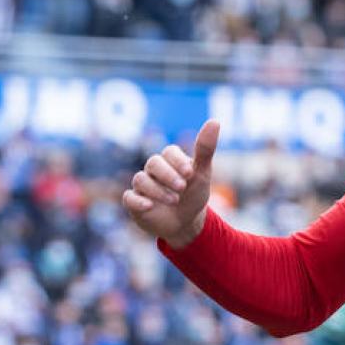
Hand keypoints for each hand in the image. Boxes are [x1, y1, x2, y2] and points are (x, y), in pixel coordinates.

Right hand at [123, 119, 219, 248]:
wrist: (186, 223)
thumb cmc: (193, 194)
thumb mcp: (202, 173)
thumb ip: (205, 149)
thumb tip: (215, 121)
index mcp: (170, 160)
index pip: (169, 152)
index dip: (178, 161)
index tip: (190, 173)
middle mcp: (154, 171)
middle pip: (153, 163)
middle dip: (167, 175)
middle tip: (182, 187)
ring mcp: (143, 186)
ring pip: (141, 180)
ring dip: (157, 190)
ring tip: (175, 201)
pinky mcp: (134, 202)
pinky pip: (129, 198)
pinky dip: (138, 201)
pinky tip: (149, 206)